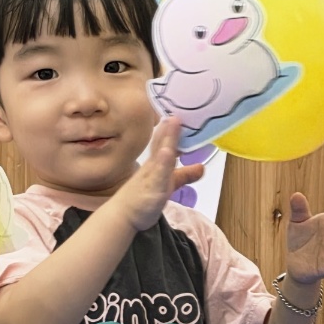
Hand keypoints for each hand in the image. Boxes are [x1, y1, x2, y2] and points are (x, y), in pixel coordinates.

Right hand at [114, 118, 204, 233]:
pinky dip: (163, 163)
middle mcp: (154, 166)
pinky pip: (158, 174)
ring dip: (167, 138)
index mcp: (157, 163)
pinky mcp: (152, 188)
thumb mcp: (169, 184)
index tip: (181, 112)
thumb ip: (185, 175)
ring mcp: (152, 176)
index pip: (165, 142)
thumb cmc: (143, 198)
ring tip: (173, 121)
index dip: (173, 128)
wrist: (122, 215)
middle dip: (170, 127)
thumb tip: (201, 167)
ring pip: (161, 155)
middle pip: (162, 143)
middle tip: (178, 108)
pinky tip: (167, 152)